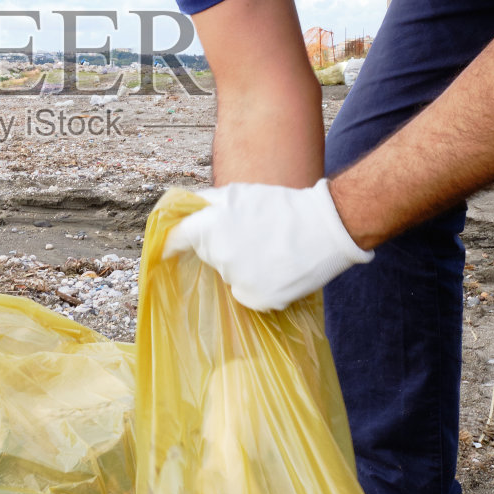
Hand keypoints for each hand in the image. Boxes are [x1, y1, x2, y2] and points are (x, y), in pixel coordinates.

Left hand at [161, 179, 373, 310]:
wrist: (325, 228)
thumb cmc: (280, 205)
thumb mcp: (238, 193)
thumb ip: (204, 203)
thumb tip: (180, 210)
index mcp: (210, 227)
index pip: (177, 239)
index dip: (173, 243)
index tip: (168, 250)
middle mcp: (219, 256)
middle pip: (209, 257)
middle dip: (222, 248)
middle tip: (251, 237)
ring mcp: (237, 280)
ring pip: (230, 276)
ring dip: (242, 267)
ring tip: (269, 251)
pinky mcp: (257, 299)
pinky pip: (247, 295)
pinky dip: (258, 286)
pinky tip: (277, 269)